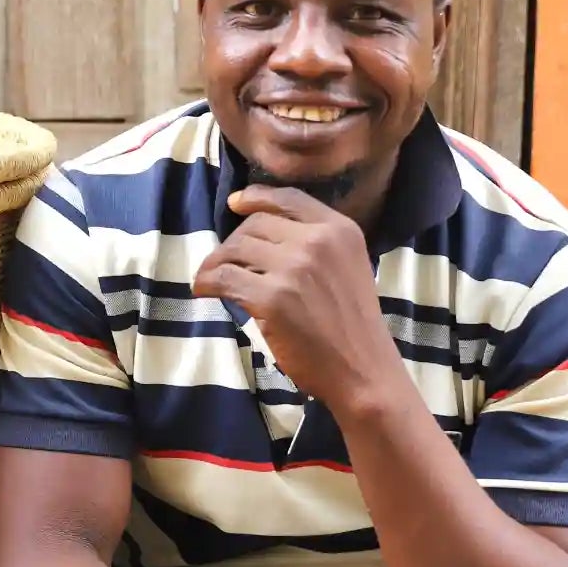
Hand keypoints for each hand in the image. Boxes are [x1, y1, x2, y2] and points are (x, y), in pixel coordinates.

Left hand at [191, 184, 401, 411]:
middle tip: (225, 263)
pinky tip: (204, 290)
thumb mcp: (348, 268)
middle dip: (235, 242)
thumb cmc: (353, 326)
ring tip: (210, 278)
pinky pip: (224, 277)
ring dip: (216, 262)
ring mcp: (294, 268)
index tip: (235, 202)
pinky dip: (207, 281)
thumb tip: (263, 235)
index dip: (256, 196)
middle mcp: (318, 241)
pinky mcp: (272, 298)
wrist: (363, 370)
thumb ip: (318, 245)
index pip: (289, 198)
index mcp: (340, 230)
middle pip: (256, 224)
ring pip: (235, 248)